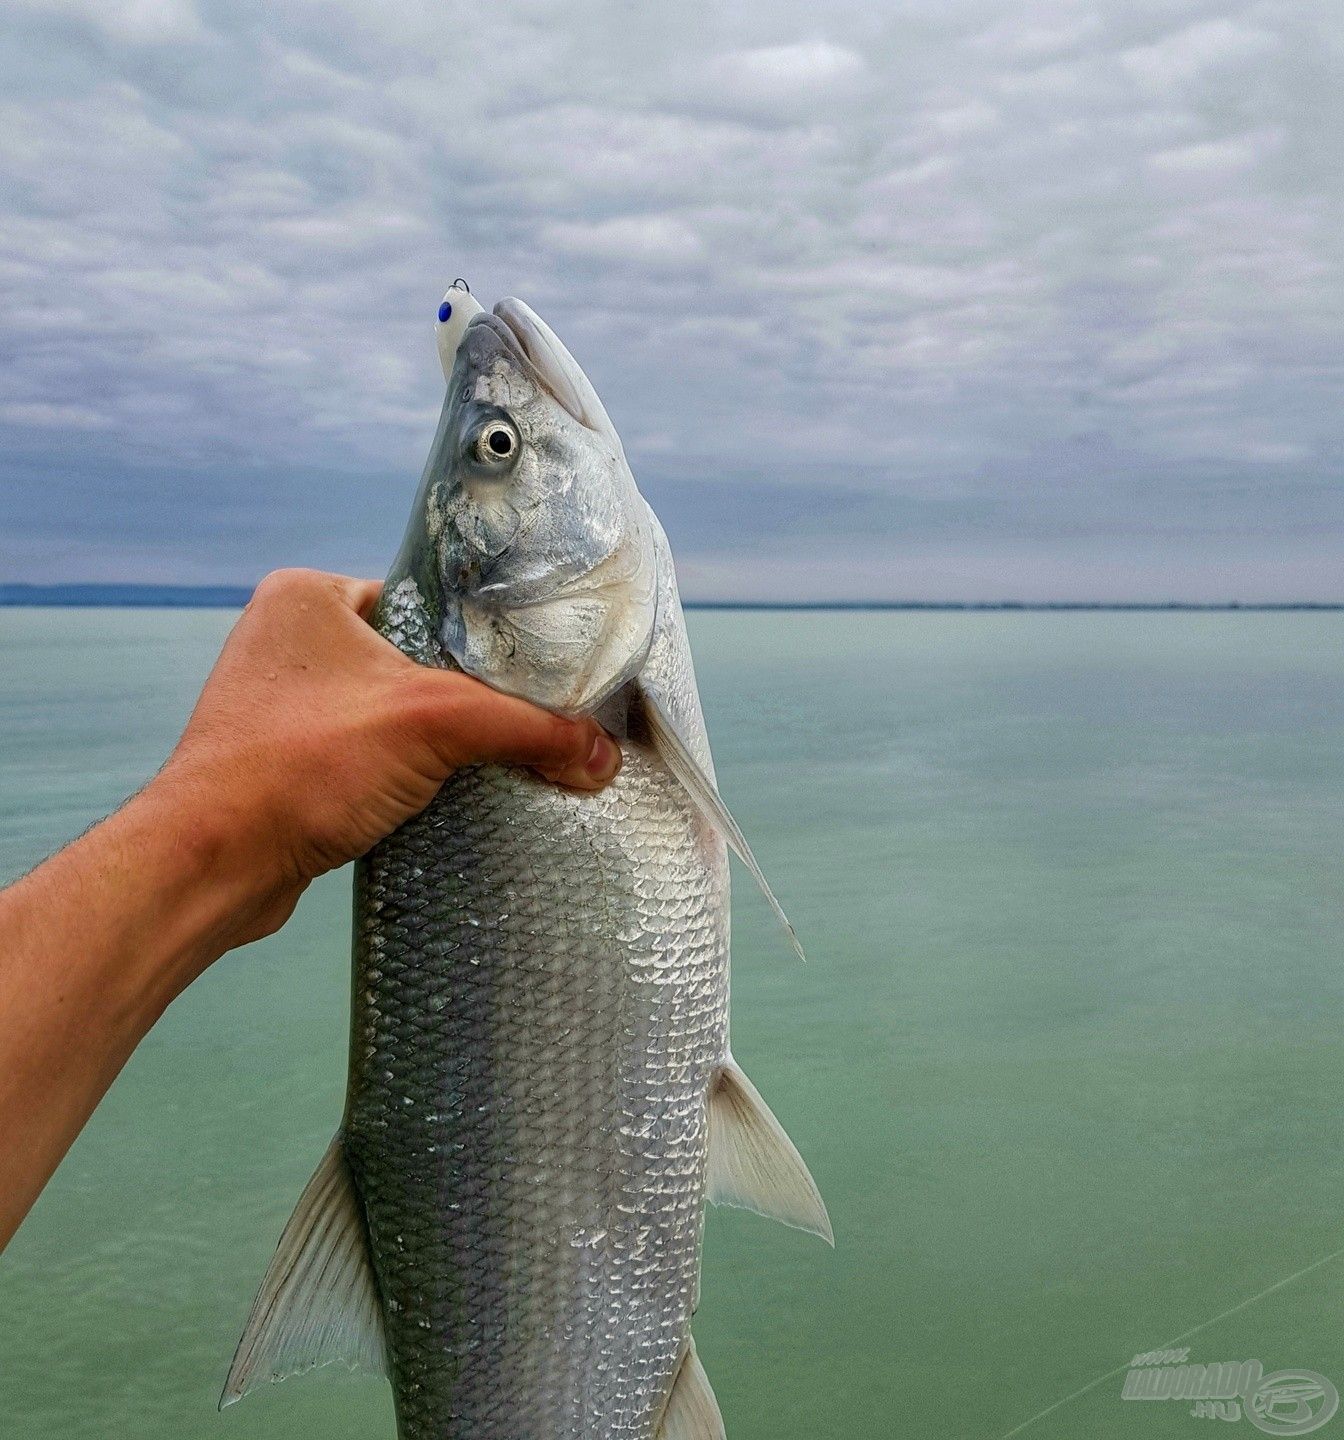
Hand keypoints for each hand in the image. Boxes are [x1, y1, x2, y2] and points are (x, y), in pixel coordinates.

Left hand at [150, 567, 621, 948]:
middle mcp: (287, 640)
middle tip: (518, 721)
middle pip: (415, 661)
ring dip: (433, 742)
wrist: (214, 863)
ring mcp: (280, 704)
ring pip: (391, 713)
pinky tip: (437, 797)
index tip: (530, 673)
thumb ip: (527, 728)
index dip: (481, 639)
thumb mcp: (435, 723)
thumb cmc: (301, 764)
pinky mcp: (283, 762)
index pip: (426, 602)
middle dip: (462, 698)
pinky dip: (401, 775)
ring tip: (483, 761)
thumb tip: (602, 754)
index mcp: (308, 596)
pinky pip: (365, 755)